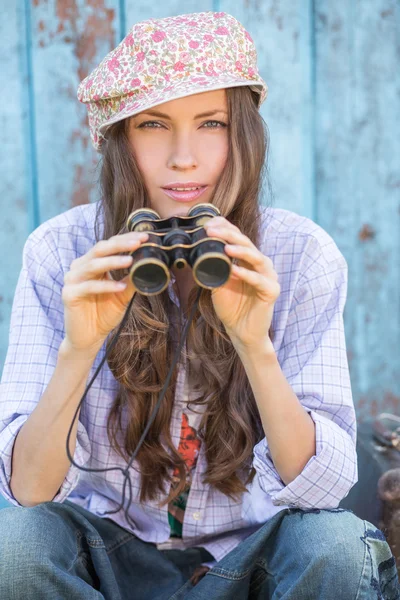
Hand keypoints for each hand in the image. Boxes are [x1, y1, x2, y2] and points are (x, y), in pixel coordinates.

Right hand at [61, 231, 148, 357]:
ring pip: (93, 265)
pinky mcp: (69, 294)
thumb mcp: (123, 295)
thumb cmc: (104, 314)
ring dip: (113, 261)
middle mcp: (80, 268)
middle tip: (138, 242)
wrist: (89, 337)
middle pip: (100, 249)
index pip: (108, 245)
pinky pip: (89, 286)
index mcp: (91, 263)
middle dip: (120, 244)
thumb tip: (150, 265)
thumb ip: (132, 280)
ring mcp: (72, 280)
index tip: (144, 237)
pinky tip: (120, 287)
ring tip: (130, 261)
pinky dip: (106, 285)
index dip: (125, 239)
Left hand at [203, 216, 279, 352]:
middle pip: (246, 243)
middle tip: (211, 231)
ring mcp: (268, 277)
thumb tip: (197, 250)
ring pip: (256, 258)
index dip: (225, 228)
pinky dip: (246, 274)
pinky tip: (234, 271)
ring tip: (225, 248)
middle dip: (228, 235)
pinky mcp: (271, 291)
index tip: (206, 225)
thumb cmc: (231, 307)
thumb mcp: (218, 283)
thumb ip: (213, 267)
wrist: (241, 332)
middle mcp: (260, 265)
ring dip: (240, 251)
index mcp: (248, 260)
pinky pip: (259, 280)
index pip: (238, 237)